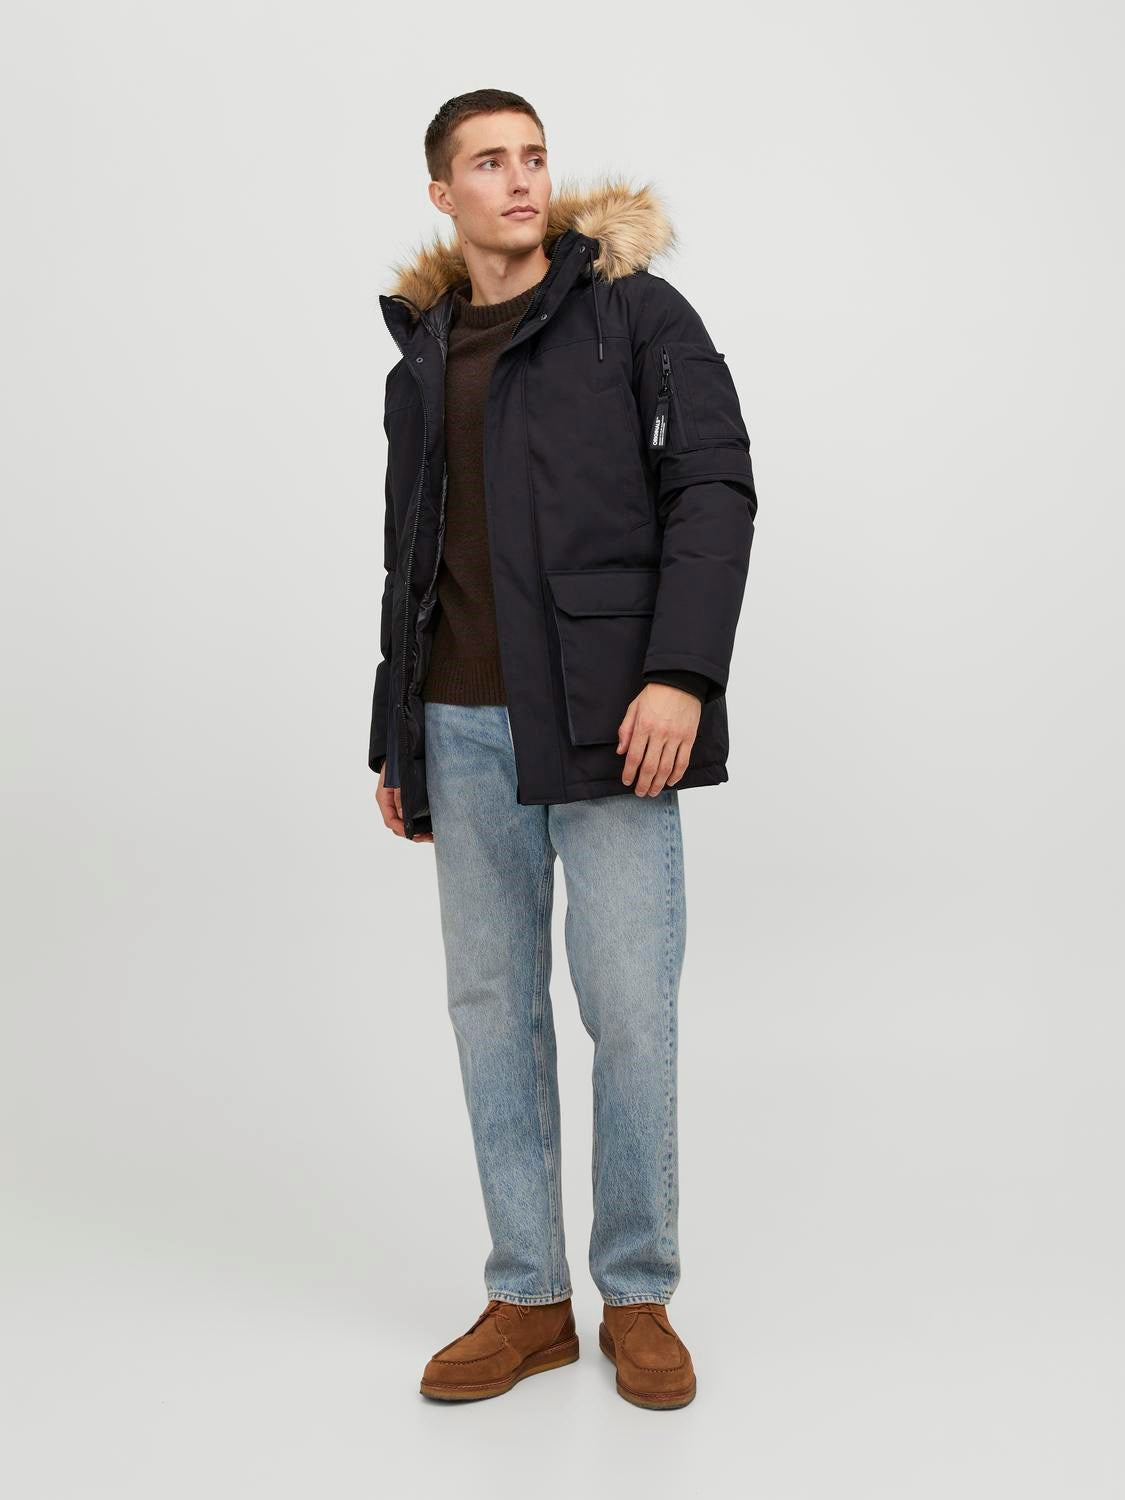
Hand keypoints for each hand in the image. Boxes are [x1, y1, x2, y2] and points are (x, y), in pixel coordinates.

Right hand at [375, 766, 433, 840]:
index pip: (390, 820)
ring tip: (431, 836)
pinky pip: (410, 817)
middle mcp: (389, 805)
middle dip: (411, 834)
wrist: (399, 754)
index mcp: (384, 799)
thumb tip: (404, 816)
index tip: (413, 834)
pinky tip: (429, 828)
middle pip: (397, 826)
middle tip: (427, 837)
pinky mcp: (405, 803)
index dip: (401, 829)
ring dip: (416, 832)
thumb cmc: (396, 764)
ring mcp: (396, 804)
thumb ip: (399, 796)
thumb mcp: (397, 779)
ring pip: (404, 824)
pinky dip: (418, 824)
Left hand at [616, 681, 700, 795]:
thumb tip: (621, 752)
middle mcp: (659, 734)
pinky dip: (677, 774)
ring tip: (653, 792)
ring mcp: (676, 737)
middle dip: (643, 783)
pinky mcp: (689, 737)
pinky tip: (670, 781)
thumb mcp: (633, 708)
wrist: (680, 681)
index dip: (629, 773)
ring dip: (658, 783)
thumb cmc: (655, 693)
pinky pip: (683, 761)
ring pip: (666, 767)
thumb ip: (626, 730)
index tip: (626, 781)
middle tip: (640, 792)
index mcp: (643, 726)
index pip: (634, 757)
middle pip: (650, 767)